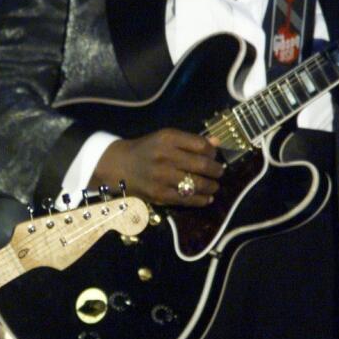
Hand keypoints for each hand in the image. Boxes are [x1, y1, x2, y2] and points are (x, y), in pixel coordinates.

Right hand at [93, 128, 222, 206]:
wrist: (119, 166)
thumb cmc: (147, 150)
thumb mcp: (165, 138)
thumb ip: (190, 141)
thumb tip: (217, 142)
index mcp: (167, 138)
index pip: (201, 145)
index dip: (212, 152)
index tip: (213, 156)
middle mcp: (164, 156)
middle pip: (202, 165)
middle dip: (216, 170)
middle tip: (219, 173)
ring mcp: (162, 177)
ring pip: (197, 184)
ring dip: (211, 186)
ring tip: (214, 186)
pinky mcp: (159, 194)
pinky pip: (187, 199)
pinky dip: (201, 200)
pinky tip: (206, 198)